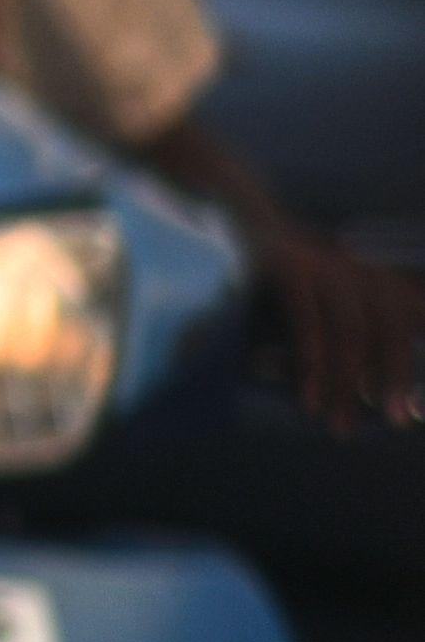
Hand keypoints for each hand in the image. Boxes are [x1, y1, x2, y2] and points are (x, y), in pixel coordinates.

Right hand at [258, 224, 422, 430]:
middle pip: (390, 327)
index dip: (416, 355)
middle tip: (394, 421)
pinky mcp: (287, 267)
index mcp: (376, 278)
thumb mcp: (328, 304)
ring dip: (348, 382)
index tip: (417, 409)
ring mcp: (323, 265)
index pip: (412, 318)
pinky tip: (309, 397)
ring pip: (351, 330)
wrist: (235, 217)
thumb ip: (353, 337)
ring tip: (339, 424)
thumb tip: (370, 392)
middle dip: (394, 377)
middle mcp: (358, 268)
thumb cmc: (283, 276)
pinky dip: (311, 363)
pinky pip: (308, 321)